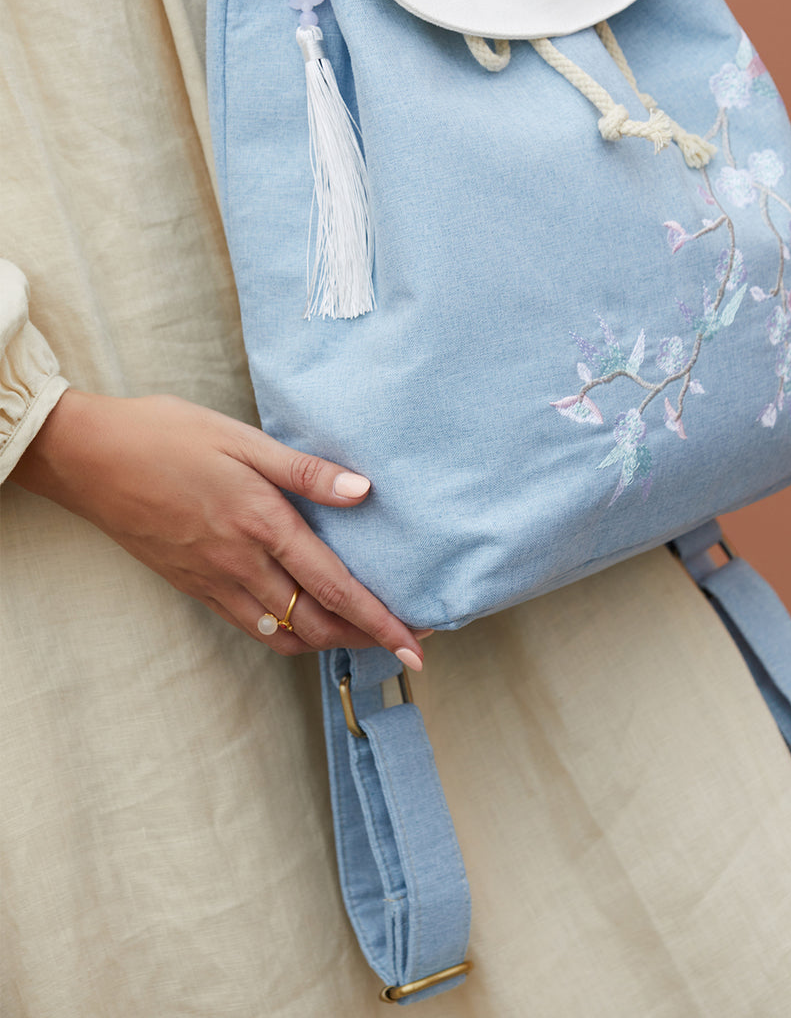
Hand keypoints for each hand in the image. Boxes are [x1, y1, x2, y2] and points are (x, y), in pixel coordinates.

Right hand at [11, 390, 427, 665]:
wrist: (87, 458)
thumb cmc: (164, 435)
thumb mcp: (239, 438)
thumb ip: (304, 470)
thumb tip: (364, 491)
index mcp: (261, 523)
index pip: (334, 585)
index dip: (379, 620)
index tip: (416, 644)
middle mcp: (240, 563)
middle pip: (316, 622)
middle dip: (365, 638)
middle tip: (405, 642)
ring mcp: (213, 581)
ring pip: (284, 633)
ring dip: (330, 641)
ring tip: (364, 635)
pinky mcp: (193, 586)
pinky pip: (251, 625)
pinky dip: (288, 634)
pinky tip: (304, 620)